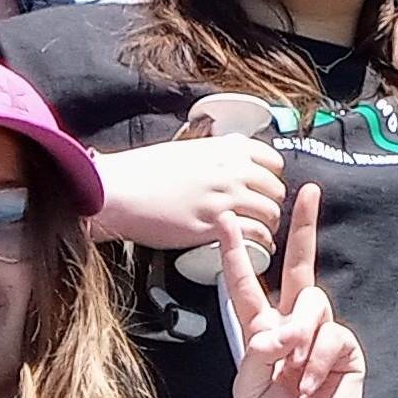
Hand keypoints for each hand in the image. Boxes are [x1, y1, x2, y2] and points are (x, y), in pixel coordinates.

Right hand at [91, 136, 284, 253]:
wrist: (121, 189)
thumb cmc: (144, 171)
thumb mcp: (187, 150)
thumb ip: (214, 155)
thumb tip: (227, 162)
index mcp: (226, 149)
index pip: (273, 160)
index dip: (272, 176)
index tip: (266, 186)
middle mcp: (231, 171)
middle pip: (275, 189)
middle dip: (273, 203)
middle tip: (264, 213)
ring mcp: (225, 198)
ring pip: (270, 213)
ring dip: (269, 225)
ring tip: (262, 233)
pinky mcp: (214, 226)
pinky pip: (255, 235)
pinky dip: (261, 243)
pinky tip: (257, 249)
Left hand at [222, 185, 365, 397]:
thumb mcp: (246, 385)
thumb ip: (257, 349)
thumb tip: (278, 329)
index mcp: (262, 329)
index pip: (247, 283)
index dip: (235, 252)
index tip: (226, 219)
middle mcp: (293, 324)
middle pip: (300, 266)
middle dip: (305, 227)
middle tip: (310, 192)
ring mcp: (322, 335)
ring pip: (312, 302)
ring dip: (296, 332)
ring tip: (287, 366)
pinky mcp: (346, 351)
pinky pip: (332, 335)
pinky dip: (315, 360)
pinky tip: (307, 384)